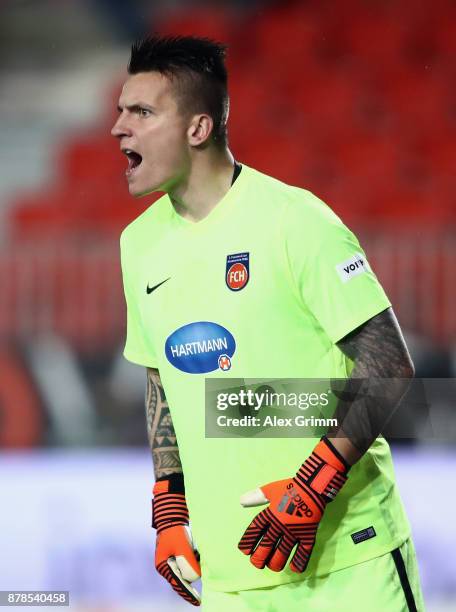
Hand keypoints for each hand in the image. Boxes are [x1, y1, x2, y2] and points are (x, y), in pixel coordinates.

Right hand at [155, 524, 200, 605]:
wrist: (172, 516)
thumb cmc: (175, 531)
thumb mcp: (182, 547)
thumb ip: (189, 563)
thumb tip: (197, 576)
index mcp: (163, 566)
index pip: (177, 584)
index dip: (187, 594)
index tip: (197, 602)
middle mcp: (166, 565)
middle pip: (181, 580)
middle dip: (190, 584)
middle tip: (199, 597)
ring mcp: (171, 560)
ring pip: (185, 571)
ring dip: (193, 570)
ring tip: (199, 565)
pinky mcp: (177, 554)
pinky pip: (187, 563)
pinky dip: (193, 561)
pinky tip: (198, 556)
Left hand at [238, 437, 348, 572]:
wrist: (312, 486)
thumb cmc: (290, 488)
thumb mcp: (270, 490)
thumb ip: (256, 496)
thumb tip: (241, 501)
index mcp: (270, 513)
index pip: (255, 530)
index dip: (248, 541)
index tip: (244, 551)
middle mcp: (280, 524)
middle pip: (267, 545)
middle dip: (259, 557)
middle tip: (256, 563)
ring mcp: (294, 531)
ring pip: (283, 552)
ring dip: (276, 562)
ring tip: (272, 567)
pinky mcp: (307, 534)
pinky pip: (304, 552)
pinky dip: (299, 561)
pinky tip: (293, 568)